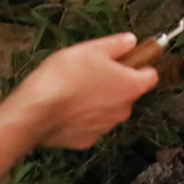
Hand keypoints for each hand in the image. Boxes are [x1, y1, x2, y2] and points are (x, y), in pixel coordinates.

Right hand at [7, 34, 156, 149]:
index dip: (139, 66)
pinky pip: (90, 126)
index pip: (151, 75)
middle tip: (91, 72)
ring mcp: (105, 129)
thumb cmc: (65, 75)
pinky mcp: (85, 142)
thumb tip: (132, 41)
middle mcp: (124, 111)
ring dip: (99, 102)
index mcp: (131, 87)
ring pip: (109, 110)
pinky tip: (65, 110)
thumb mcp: (91, 49)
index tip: (122, 61)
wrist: (33, 112)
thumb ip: (117, 44)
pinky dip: (82, 119)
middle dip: (115, 84)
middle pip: (128, 94)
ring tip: (74, 90)